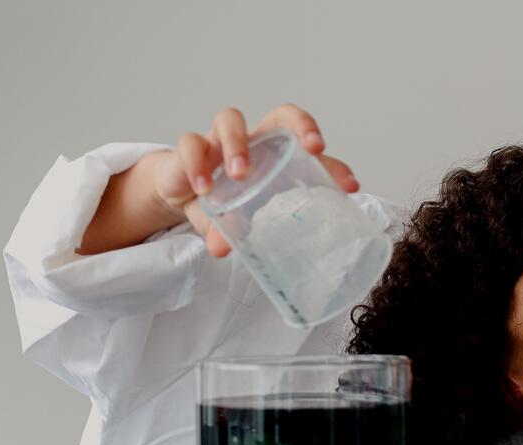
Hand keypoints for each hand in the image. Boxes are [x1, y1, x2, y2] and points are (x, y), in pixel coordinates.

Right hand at [153, 104, 359, 257]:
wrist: (181, 191)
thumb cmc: (228, 198)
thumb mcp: (244, 215)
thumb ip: (245, 231)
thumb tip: (232, 251)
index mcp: (276, 153)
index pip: (307, 141)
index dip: (327, 154)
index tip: (341, 176)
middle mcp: (253, 139)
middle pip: (280, 115)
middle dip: (299, 125)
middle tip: (311, 149)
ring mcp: (219, 140)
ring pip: (230, 120)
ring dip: (238, 146)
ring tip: (241, 175)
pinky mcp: (190, 149)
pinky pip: (191, 145)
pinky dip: (198, 165)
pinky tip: (204, 190)